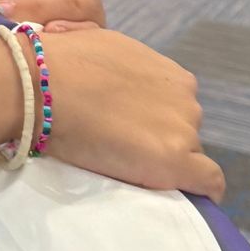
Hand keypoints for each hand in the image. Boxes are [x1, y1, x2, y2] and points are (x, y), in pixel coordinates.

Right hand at [37, 27, 224, 199]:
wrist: (41, 86)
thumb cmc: (62, 64)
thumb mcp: (105, 49)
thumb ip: (125, 71)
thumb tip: (109, 77)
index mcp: (172, 76)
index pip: (176, 109)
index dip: (156, 124)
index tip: (133, 134)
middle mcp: (186, 101)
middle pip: (183, 132)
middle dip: (160, 141)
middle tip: (123, 151)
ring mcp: (183, 130)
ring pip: (189, 156)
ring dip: (166, 162)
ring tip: (130, 172)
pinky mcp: (174, 160)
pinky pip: (207, 183)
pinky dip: (203, 192)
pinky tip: (189, 201)